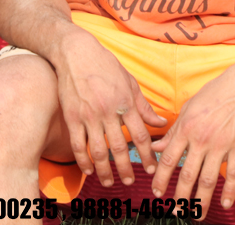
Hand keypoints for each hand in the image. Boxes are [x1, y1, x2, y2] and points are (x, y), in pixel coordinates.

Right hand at [54, 31, 166, 187]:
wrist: (76, 52)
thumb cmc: (105, 65)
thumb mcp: (129, 82)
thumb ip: (144, 106)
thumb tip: (162, 123)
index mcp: (125, 102)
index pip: (141, 135)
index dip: (148, 155)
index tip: (151, 168)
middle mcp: (108, 111)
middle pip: (120, 148)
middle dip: (127, 169)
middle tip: (131, 182)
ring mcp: (89, 115)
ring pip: (99, 151)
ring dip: (105, 170)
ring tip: (110, 182)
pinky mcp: (72, 116)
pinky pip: (78, 144)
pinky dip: (84, 160)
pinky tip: (88, 170)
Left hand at [150, 59, 234, 219]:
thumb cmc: (214, 94)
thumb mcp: (188, 109)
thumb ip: (172, 131)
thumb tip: (157, 147)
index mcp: (186, 128)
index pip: (169, 159)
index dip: (161, 178)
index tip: (156, 192)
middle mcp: (201, 139)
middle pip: (188, 174)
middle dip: (180, 196)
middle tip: (175, 212)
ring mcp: (221, 144)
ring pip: (209, 179)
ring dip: (201, 200)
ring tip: (197, 214)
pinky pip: (233, 174)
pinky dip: (229, 191)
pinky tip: (224, 203)